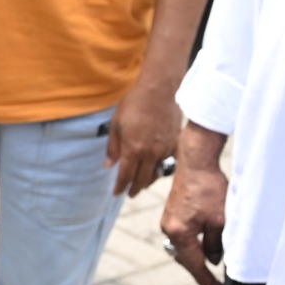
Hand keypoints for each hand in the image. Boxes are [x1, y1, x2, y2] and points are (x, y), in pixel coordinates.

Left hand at [107, 79, 178, 197]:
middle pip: (141, 180)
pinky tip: (158, 169)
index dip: (120, 187)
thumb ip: (113, 147)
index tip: (116, 193)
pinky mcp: (175, 144)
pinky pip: (168, 162)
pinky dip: (162, 168)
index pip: (125, 176)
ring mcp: (165, 150)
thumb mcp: (116, 124)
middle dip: (134, 189)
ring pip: (156, 173)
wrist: (159, 91)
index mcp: (133, 149)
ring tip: (141, 185)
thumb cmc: (134, 104)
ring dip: (147, 182)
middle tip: (129, 194)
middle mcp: (150, 153)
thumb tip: (108, 165)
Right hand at [157, 142, 227, 284]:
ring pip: (188, 247)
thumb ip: (217, 244)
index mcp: (179, 233)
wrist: (196, 161)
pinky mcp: (173, 214)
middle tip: (221, 283)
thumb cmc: (209, 187)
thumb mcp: (221, 220)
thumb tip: (215, 260)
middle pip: (188, 259)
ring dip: (202, 253)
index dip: (209, 283)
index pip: (196, 267)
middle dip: (204, 270)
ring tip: (220, 258)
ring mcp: (169, 221)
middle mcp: (169, 229)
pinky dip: (198, 241)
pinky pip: (186, 236)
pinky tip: (211, 240)